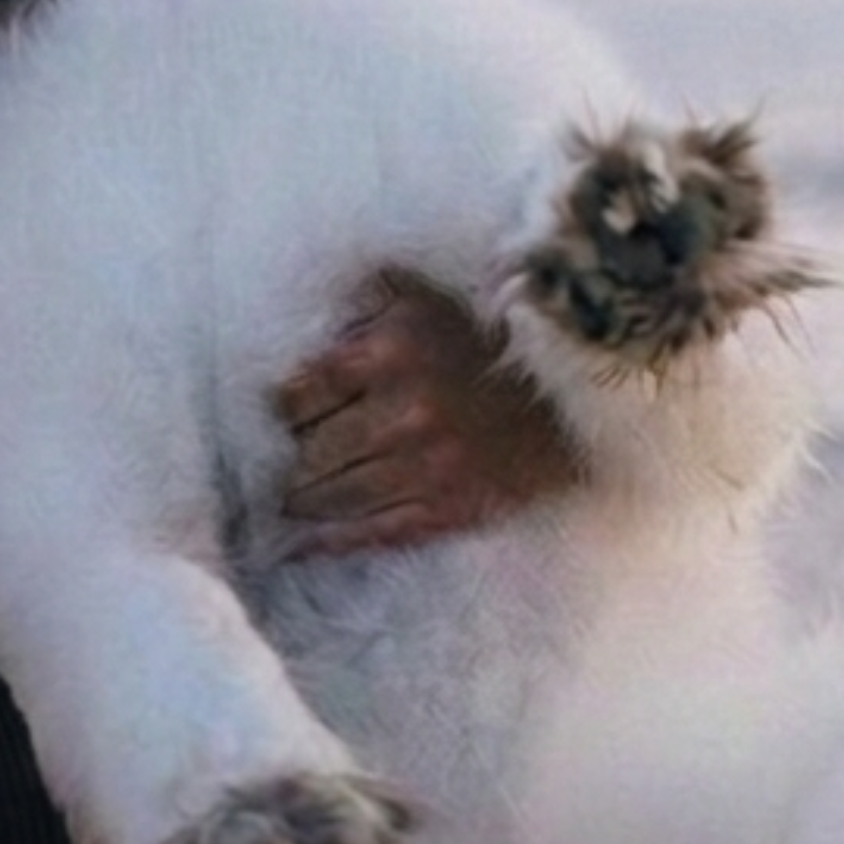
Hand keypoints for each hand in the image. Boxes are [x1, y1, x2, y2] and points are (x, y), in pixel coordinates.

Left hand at [275, 269, 578, 552]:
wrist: (566, 402)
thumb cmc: (484, 343)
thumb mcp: (422, 300)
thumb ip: (363, 302)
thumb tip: (304, 317)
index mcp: (389, 354)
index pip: (298, 395)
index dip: (284, 408)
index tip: (284, 414)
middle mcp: (403, 414)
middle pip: (309, 450)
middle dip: (291, 456)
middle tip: (277, 461)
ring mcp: (425, 469)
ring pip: (332, 495)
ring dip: (300, 500)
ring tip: (284, 500)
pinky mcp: (446, 510)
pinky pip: (370, 532)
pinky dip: (327, 541)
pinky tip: (298, 544)